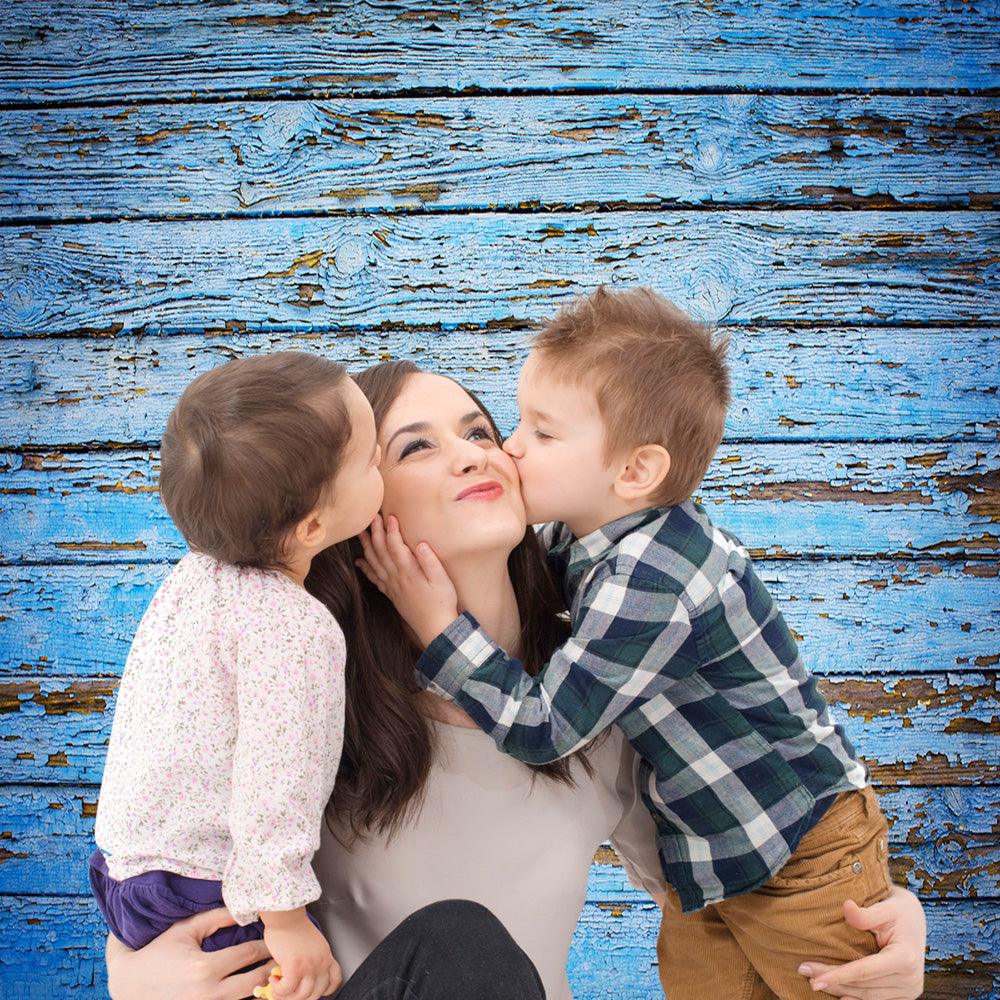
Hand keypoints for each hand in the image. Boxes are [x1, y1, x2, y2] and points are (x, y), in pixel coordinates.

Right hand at [105, 907, 271, 999]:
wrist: (130, 987)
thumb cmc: (159, 953)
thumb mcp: (186, 930)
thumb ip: (217, 917)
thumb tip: (244, 908)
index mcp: (204, 968)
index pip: (247, 954)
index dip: (264, 945)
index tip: (274, 939)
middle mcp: (207, 994)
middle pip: (255, 981)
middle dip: (271, 968)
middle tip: (283, 958)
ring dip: (262, 987)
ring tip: (274, 974)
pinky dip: (245, 999)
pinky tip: (254, 989)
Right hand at [262, 909, 341, 999]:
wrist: (286, 914)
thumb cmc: (293, 926)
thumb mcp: (310, 944)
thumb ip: (310, 959)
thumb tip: (299, 978)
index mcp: (326, 955)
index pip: (335, 979)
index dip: (324, 990)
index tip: (312, 991)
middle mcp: (321, 961)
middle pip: (317, 993)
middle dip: (300, 997)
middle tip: (287, 992)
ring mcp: (309, 965)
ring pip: (302, 995)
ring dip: (287, 996)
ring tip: (277, 988)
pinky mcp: (295, 967)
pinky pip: (287, 990)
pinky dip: (278, 990)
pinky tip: (272, 980)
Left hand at [357, 513, 459, 646]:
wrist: (435, 628)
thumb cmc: (442, 602)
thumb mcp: (442, 580)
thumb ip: (430, 561)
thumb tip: (420, 543)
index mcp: (409, 571)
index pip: (396, 546)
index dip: (392, 530)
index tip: (390, 516)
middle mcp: (397, 577)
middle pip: (382, 551)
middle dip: (376, 533)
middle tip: (371, 517)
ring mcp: (392, 586)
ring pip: (375, 563)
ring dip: (367, 546)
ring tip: (360, 533)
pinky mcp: (392, 594)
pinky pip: (375, 579)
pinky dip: (366, 569)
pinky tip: (359, 562)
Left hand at [798, 886, 925, 998]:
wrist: (916, 920)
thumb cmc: (899, 910)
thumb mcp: (886, 906)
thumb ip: (866, 913)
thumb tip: (846, 907)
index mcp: (905, 959)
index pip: (865, 971)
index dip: (838, 975)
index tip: (814, 977)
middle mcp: (910, 980)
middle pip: (864, 986)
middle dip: (833, 982)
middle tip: (805, 972)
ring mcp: (909, 990)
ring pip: (868, 996)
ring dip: (841, 990)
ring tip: (815, 981)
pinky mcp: (904, 993)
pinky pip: (877, 999)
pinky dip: (856, 997)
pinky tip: (839, 995)